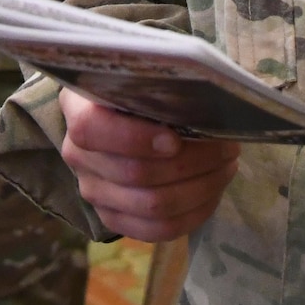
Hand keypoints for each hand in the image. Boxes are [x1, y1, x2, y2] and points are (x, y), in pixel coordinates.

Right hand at [59, 88, 239, 241]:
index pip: (91, 129)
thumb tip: (201, 91)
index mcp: (78, 109)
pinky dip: (193, 214)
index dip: (135, 138)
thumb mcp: (140, 73)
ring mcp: (93, 191)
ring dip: (200, 188)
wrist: (118, 118)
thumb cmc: (136, 88)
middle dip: (191, 162)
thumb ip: (157, 81)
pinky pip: (157, 230)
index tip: (175, 139)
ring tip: (226, 167)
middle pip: (134, 173)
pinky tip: (213, 193)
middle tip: (227, 147)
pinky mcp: (114, 218)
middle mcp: (77, 154)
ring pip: (151, 206)